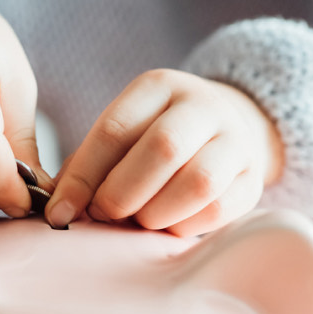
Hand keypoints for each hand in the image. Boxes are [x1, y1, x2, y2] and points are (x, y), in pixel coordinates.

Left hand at [45, 69, 284, 236]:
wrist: (227, 130)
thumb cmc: (154, 141)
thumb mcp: (123, 135)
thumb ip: (89, 166)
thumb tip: (59, 209)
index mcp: (159, 87)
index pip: (115, 128)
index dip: (84, 176)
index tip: (60, 211)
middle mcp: (203, 105)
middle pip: (164, 149)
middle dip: (123, 194)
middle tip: (105, 216)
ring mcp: (236, 140)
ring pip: (198, 182)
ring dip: (156, 213)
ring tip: (139, 221)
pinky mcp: (252, 179)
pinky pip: (219, 210)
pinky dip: (184, 226)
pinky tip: (167, 226)